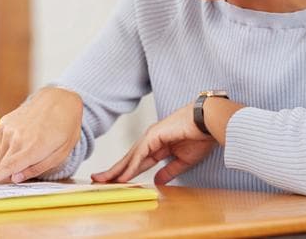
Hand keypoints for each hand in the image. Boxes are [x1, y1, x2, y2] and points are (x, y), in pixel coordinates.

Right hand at [0, 87, 82, 185]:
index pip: (8, 166)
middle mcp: (18, 136)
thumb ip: (37, 168)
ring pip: (1, 156)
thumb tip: (15, 178)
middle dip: (11, 172)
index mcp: (34, 147)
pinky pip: (2, 143)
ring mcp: (9, 127)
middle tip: (29, 165)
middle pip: (3, 165)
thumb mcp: (61, 154)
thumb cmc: (65, 128)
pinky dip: (10, 146)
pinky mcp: (4, 122)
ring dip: (11, 158)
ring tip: (31, 146)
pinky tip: (26, 136)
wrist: (59, 99)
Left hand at [91, 103, 215, 184]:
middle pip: (128, 159)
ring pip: (130, 157)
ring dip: (117, 170)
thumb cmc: (199, 137)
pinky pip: (141, 154)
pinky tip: (123, 175)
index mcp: (156, 146)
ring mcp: (150, 137)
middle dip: (113, 171)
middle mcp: (150, 141)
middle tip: (97, 180)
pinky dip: (132, 166)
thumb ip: (168, 171)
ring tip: (105, 180)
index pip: (136, 163)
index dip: (124, 172)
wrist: (208, 122)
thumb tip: (158, 181)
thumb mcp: (182, 161)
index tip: (113, 182)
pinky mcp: (154, 135)